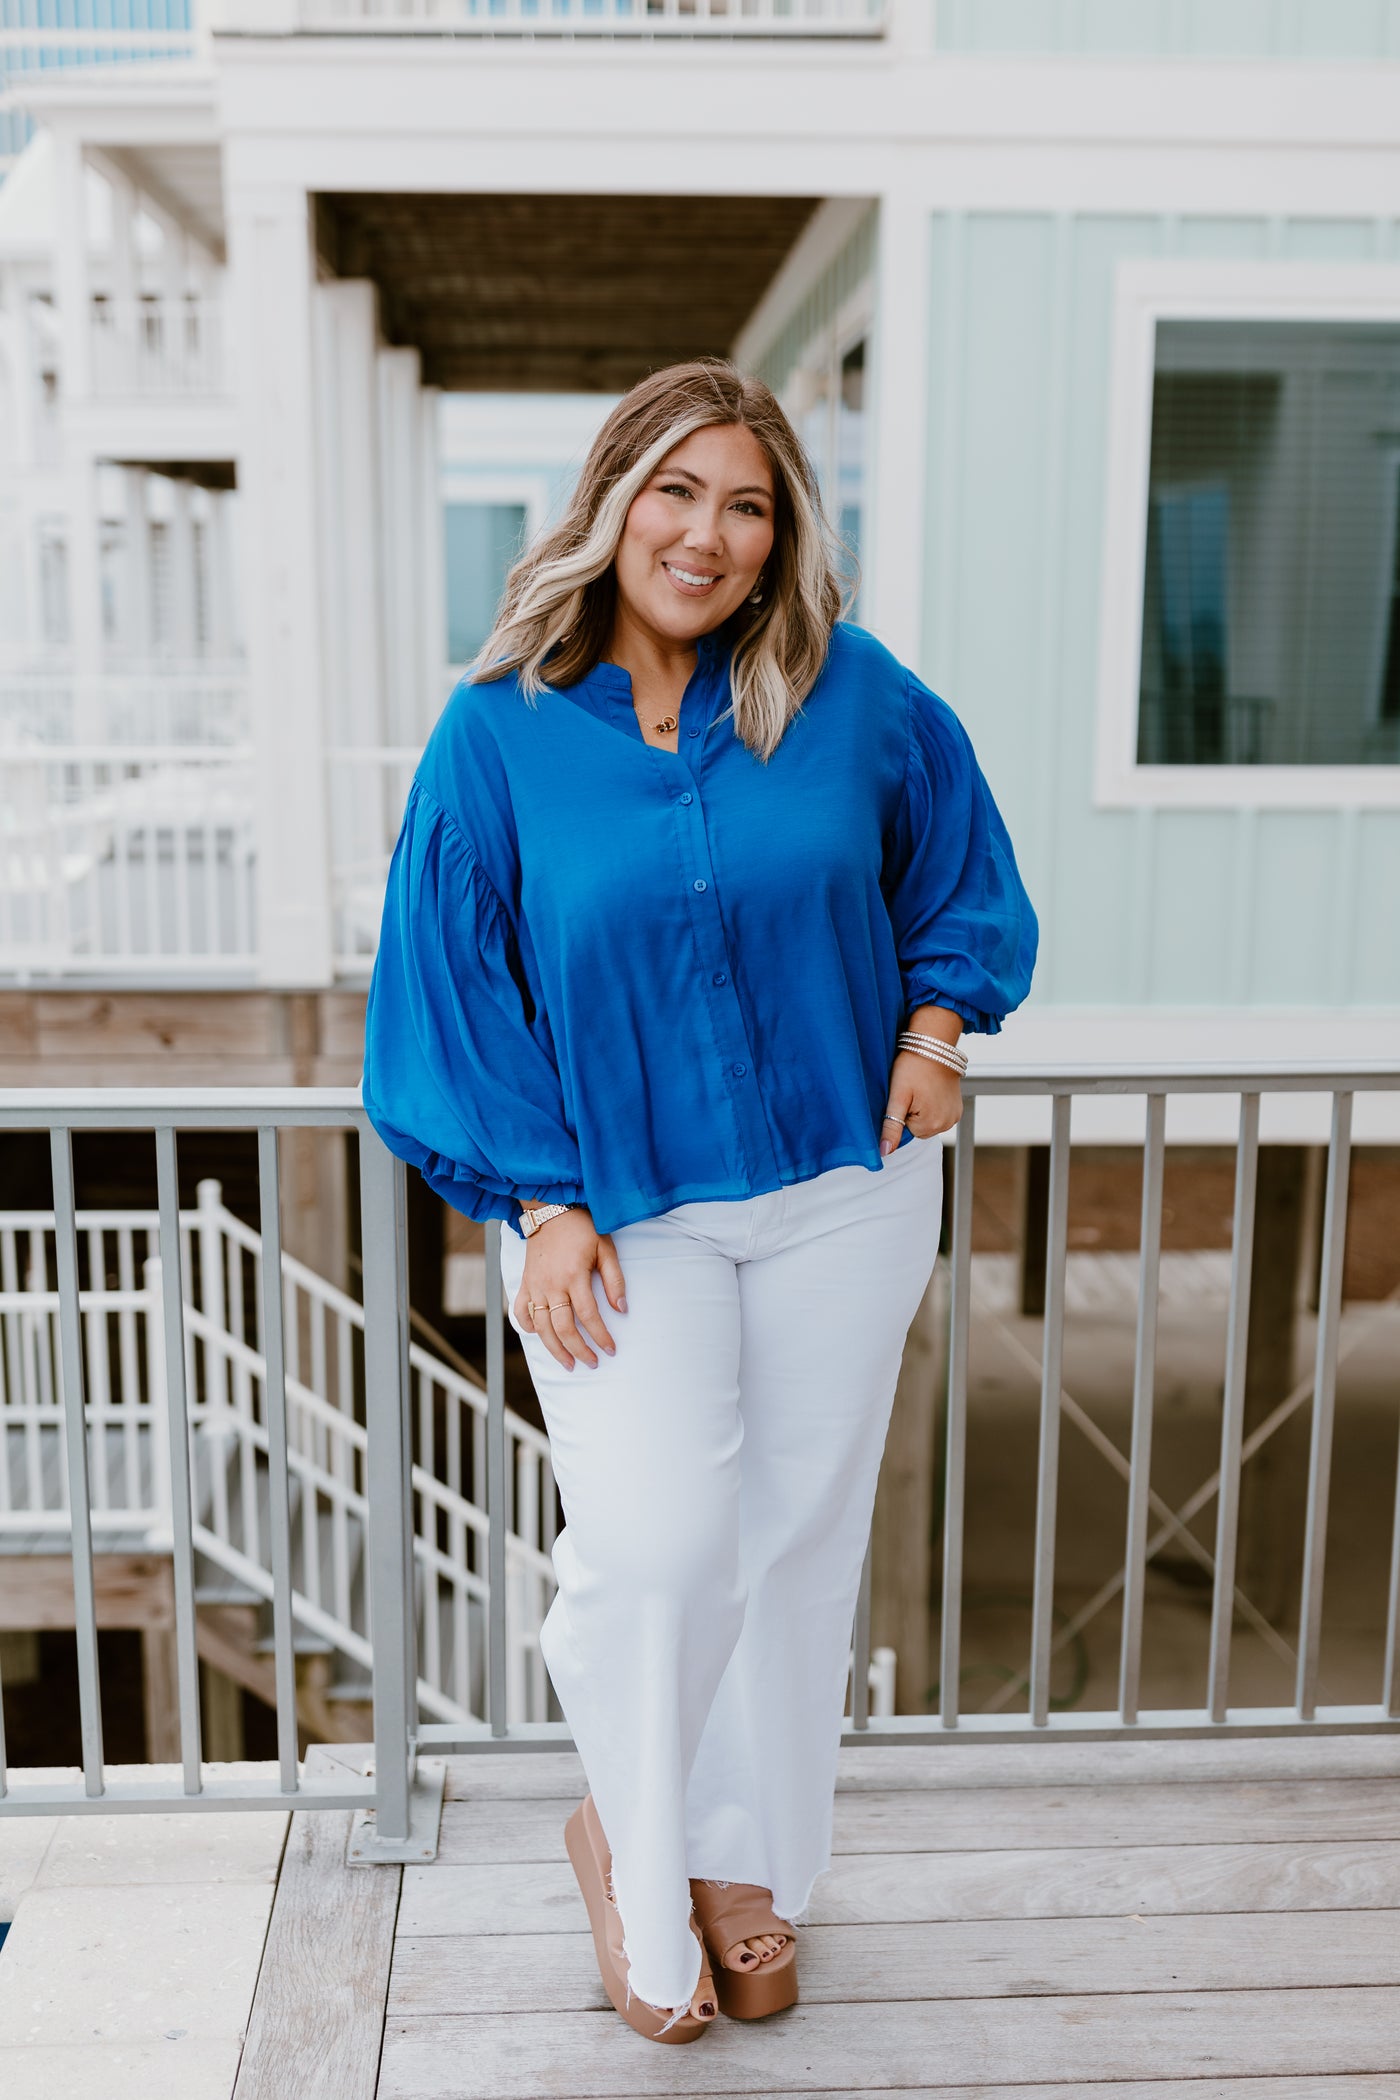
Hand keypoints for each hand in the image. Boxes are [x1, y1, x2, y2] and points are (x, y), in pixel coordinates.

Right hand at [514, 1206, 625, 1371]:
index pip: (589, 1316)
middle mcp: (552, 1285)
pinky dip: (527, 1327)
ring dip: (555, 1349)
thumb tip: (622, 1309)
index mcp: (574, 1276)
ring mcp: (535, 1286)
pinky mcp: (524, 1283)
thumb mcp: (605, 1249)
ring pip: (541, 1327)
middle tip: (591, 1363)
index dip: (601, 1336)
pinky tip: (539, 1336)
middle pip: (563, 1328)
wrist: (551, 1210)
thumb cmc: (582, 1229)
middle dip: (578, 1350)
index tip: (611, 1350)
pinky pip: (521, 1312)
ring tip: (568, 1363)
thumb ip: (614, 1280)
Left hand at [880, 1052, 962, 1152]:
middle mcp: (947, 1124)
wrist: (934, 1045)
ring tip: (921, 1089)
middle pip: (917, 1129)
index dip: (901, 1113)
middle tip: (912, 1091)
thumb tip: (885, 1153)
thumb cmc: (913, 1066)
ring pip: (927, 1122)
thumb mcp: (898, 1096)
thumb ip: (891, 1126)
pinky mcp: (957, 1109)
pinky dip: (931, 1106)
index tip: (904, 1095)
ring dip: (921, 1110)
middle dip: (911, 1113)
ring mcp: (954, 1117)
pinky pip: (937, 1115)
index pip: (905, 1131)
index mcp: (931, 1124)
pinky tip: (930, 1090)